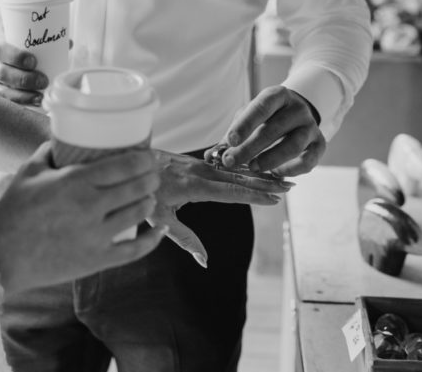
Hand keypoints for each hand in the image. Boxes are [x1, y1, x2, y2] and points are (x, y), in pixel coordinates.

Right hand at [0, 36, 48, 106]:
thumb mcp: (17, 38)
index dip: (15, 57)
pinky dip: (20, 105)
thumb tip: (69, 42)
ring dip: (22, 96)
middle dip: (23, 79)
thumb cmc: (10, 46)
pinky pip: (3, 104)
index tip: (34, 61)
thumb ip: (39, 40)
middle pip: (0, 73)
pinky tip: (34, 104)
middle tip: (43, 80)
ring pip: (0, 92)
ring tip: (40, 96)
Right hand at [0, 145, 165, 294]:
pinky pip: (134, 250)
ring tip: (149, 196)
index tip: (150, 156)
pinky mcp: (97, 260)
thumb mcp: (29, 172)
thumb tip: (63, 138)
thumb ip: (49, 152)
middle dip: (151, 178)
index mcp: (76, 182)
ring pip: (138, 213)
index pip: (124, 166)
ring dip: (149, 202)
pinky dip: (152, 240)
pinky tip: (160, 231)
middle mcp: (91, 206)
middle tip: (153, 174)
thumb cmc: (12, 211)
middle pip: (137, 187)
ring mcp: (97, 235)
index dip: (144, 159)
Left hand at [148, 150, 292, 267]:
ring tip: (283, 179)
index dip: (254, 196)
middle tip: (291, 187)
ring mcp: (201, 165)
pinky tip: (261, 171)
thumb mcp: (158, 220)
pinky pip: (228, 165)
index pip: (231, 192)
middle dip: (267, 183)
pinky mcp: (199, 162)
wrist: (131, 160)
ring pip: (237, 170)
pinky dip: (248, 169)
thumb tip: (205, 261)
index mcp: (194, 186)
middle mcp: (202, 172)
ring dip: (261, 175)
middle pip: (241, 178)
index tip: (275, 200)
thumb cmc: (143, 193)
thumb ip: (183, 239)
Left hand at [220, 86, 325, 178]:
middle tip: (232, 161)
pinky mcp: (320, 144)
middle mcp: (297, 108)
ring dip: (271, 159)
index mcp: (277, 96)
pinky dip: (292, 169)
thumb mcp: (248, 119)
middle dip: (251, 147)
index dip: (245, 124)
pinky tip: (276, 174)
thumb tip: (210, 157)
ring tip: (253, 168)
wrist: (297, 113)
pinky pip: (309, 160)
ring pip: (293, 145)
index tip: (230, 141)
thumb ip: (231, 137)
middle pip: (275, 128)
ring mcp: (310, 126)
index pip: (261, 107)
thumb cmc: (266, 117)